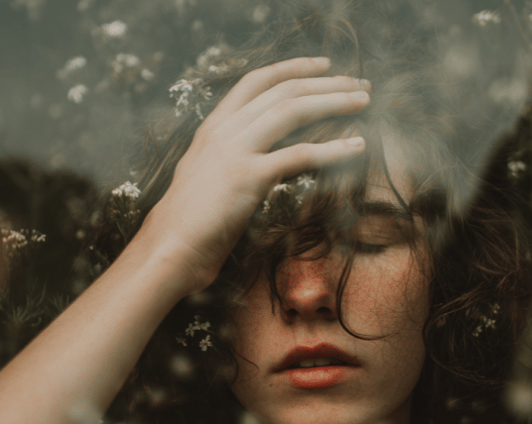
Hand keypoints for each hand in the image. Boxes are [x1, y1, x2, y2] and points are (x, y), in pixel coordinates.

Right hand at [136, 57, 369, 294]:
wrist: (167, 248)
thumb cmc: (187, 225)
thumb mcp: (205, 180)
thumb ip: (228, 162)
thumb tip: (256, 165)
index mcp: (213, 128)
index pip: (256, 82)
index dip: (293, 69)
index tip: (323, 66)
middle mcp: (224, 131)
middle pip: (282, 91)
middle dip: (326, 83)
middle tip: (359, 84)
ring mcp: (235, 151)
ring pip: (292, 110)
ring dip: (334, 102)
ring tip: (364, 102)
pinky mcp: (248, 178)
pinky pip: (299, 155)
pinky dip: (333, 149)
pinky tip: (356, 147)